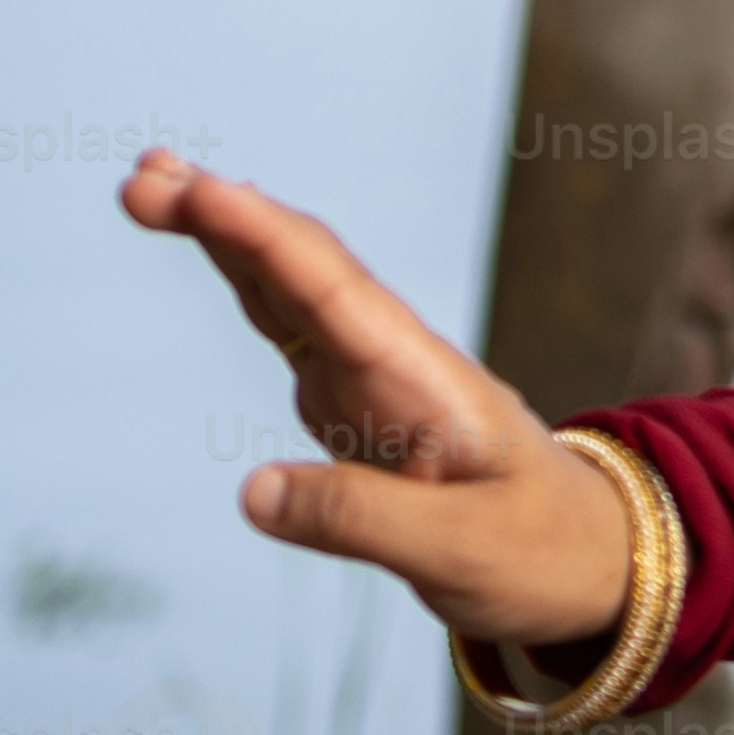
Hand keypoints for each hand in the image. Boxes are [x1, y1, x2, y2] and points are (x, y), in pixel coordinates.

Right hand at [120, 150, 635, 650]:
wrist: (592, 558)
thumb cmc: (539, 551)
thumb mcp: (460, 553)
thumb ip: (359, 521)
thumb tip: (251, 491)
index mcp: (421, 383)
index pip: (331, 295)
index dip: (263, 239)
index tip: (199, 190)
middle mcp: (392, 362)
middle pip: (301, 272)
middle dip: (224, 219)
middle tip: (141, 176)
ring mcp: (371, 376)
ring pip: (290, 287)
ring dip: (225, 235)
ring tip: (151, 185)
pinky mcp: (356, 402)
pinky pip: (293, 327)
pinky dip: (248, 280)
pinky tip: (217, 246)